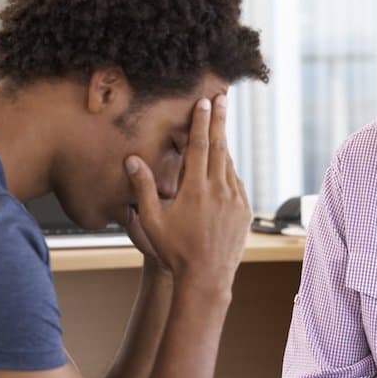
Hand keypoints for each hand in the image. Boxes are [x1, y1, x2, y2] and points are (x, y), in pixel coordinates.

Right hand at [124, 95, 250, 293]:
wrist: (206, 279)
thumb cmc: (175, 251)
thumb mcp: (152, 220)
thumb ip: (143, 188)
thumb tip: (132, 159)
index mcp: (195, 189)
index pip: (199, 146)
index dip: (202, 122)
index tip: (205, 102)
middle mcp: (219, 190)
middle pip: (219, 147)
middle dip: (220, 121)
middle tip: (222, 98)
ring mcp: (235, 201)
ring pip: (229, 165)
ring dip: (223, 146)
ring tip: (219, 130)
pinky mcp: (244, 212)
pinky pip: (236, 184)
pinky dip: (229, 172)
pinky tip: (223, 168)